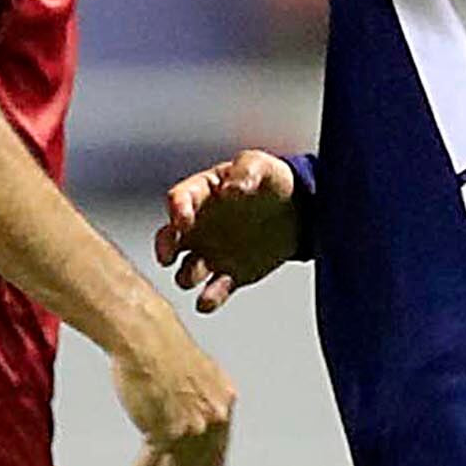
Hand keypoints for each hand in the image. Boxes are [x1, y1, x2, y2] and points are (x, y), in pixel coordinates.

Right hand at [113, 316, 235, 465]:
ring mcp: (189, 429)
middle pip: (196, 465)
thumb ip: (197, 399)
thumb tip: (188, 414)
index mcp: (225, 403)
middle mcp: (213, 419)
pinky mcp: (161, 433)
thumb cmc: (162, 345)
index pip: (219, 448)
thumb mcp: (194, 373)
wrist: (145, 336)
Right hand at [156, 149, 305, 313]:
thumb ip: (245, 171)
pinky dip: (208, 299)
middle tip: (167, 256)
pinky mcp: (231, 275)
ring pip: (187, 270)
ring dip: (186, 275)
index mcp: (202, 193)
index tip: (182, 220)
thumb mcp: (262, 165)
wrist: (301, 211)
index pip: (178, 200)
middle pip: (169, 239)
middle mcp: (199, 226)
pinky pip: (213, 292)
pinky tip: (207, 301)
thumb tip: (230, 189)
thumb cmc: (273, 182)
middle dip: (165, 248)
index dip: (177, 210)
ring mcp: (212, 253)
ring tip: (194, 274)